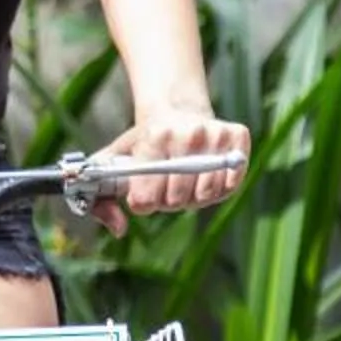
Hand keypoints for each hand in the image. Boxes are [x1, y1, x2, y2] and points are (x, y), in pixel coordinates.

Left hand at [87, 112, 250, 235]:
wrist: (175, 111)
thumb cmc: (144, 141)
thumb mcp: (115, 159)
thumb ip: (103, 197)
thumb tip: (119, 229)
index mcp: (154, 136)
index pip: (148, 195)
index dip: (144, 203)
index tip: (142, 197)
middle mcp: (188, 133)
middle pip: (177, 199)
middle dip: (167, 202)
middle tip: (164, 188)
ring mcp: (215, 134)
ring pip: (205, 195)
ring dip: (193, 199)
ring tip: (183, 183)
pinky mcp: (238, 136)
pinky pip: (230, 185)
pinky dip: (217, 191)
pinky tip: (204, 178)